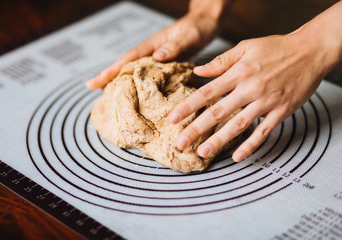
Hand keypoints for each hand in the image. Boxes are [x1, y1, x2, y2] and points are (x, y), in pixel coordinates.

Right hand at [86, 12, 220, 88]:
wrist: (207, 21)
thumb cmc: (198, 27)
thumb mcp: (189, 36)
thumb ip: (174, 46)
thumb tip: (157, 56)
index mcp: (154, 45)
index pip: (129, 58)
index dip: (112, 70)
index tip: (96, 81)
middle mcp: (152, 51)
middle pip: (126, 64)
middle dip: (109, 75)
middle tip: (92, 88)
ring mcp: (157, 57)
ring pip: (135, 70)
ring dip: (121, 80)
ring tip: (108, 93)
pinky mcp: (165, 63)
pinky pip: (147, 74)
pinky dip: (138, 82)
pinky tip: (136, 91)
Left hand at [169, 28, 336, 161]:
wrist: (310, 51)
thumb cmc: (276, 48)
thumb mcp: (246, 47)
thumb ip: (221, 62)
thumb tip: (197, 71)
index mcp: (238, 73)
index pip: (206, 93)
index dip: (188, 107)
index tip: (172, 119)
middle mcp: (249, 89)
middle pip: (217, 112)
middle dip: (196, 129)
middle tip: (180, 143)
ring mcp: (265, 102)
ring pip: (238, 125)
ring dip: (219, 140)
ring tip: (202, 152)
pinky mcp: (280, 112)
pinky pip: (263, 132)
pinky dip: (250, 145)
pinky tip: (237, 157)